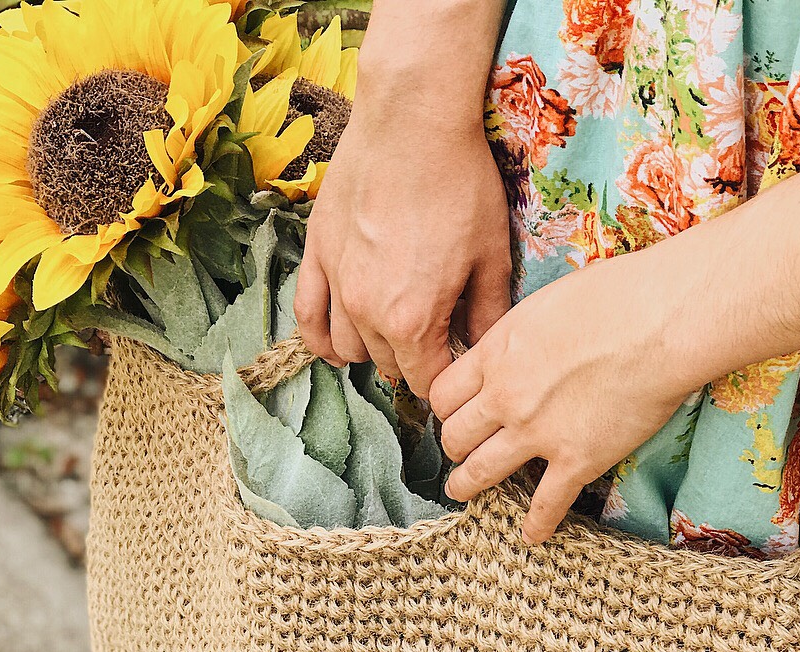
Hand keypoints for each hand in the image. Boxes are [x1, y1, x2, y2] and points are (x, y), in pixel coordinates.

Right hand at [294, 15, 511, 396]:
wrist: (412, 121)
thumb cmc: (459, 184)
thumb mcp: (492, 256)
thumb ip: (487, 314)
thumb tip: (485, 351)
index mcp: (414, 321)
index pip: (426, 382)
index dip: (446, 379)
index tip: (458, 366)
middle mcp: (367, 312)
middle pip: (387, 366)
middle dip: (413, 361)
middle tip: (434, 338)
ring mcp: (336, 285)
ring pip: (347, 348)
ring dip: (372, 350)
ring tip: (393, 333)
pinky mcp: (316, 255)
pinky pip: (308, 316)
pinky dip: (320, 338)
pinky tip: (337, 344)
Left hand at [429, 250, 696, 542]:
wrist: (662, 321)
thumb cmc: (616, 296)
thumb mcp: (545, 303)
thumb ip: (521, 334)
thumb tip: (518, 344)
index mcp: (497, 354)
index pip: (444, 394)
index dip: (445, 408)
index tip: (453, 414)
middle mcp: (506, 398)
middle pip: (455, 436)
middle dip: (453, 446)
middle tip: (460, 451)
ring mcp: (537, 433)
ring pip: (481, 472)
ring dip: (467, 485)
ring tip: (464, 491)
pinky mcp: (576, 461)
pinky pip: (546, 503)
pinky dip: (536, 524)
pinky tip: (531, 536)